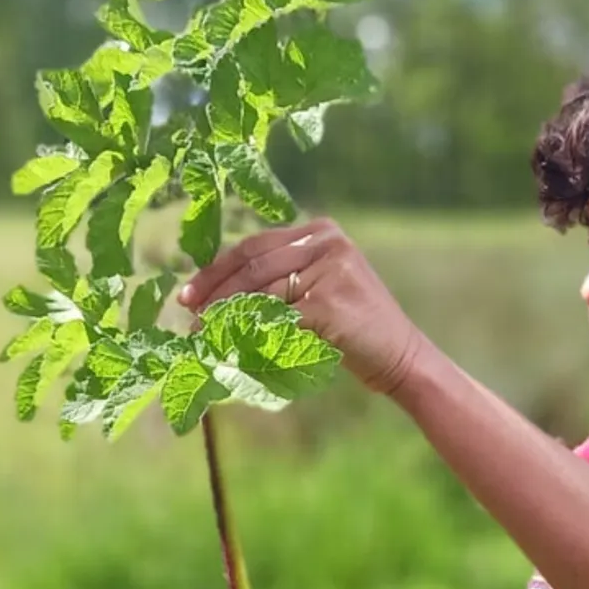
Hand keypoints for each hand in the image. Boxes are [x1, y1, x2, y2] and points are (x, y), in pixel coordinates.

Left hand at [176, 217, 428, 394]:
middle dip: (215, 295)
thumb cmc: (353, 330)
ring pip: (261, 293)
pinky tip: (233, 349)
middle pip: (253, 266)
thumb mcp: (315, 294)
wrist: (401, 357)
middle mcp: (327, 241)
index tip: (188, 295)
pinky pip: (276, 318)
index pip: (254, 247)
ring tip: (206, 336)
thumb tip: (211, 297)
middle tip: (190, 318)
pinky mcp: (330, 301)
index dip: (215, 272)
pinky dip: (250, 335)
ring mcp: (331, 269)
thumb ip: (276, 284)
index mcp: (320, 232)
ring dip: (227, 317)